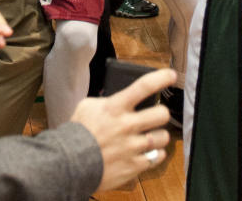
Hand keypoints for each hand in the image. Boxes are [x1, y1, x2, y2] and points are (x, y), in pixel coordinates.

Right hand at [70, 68, 175, 191]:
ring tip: (150, 136)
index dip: (160, 78)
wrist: (70, 163)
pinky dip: (155, 154)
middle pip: (161, 114)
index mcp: (115, 108)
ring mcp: (132, 147)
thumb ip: (107, 102)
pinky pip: (158, 157)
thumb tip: (119, 98)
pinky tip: (146, 151)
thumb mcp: (87, 107)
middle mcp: (127, 125)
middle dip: (161, 113)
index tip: (170, 75)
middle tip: (155, 115)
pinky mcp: (135, 165)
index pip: (142, 87)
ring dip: (158, 136)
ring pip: (163, 137)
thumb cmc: (78, 132)